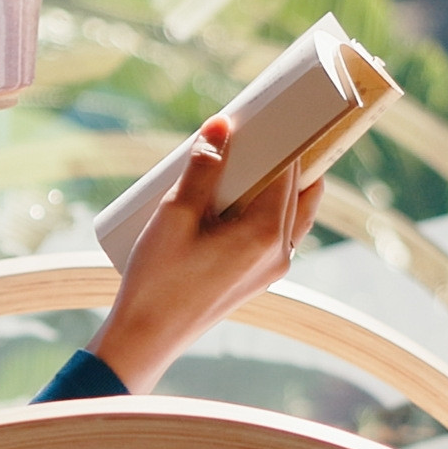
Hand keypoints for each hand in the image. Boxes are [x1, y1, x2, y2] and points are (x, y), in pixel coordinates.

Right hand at [89, 116, 323, 391]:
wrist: (148, 336)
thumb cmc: (157, 278)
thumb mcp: (174, 215)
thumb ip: (201, 169)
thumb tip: (221, 125)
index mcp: (265, 234)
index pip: (290, 172)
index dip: (285, 138)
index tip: (278, 112)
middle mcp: (280, 252)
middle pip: (299, 191)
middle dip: (288, 157)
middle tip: (268, 129)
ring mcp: (273, 269)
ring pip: (293, 214)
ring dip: (282, 184)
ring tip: (255, 157)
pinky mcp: (259, 278)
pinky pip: (278, 233)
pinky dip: (270, 208)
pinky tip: (244, 195)